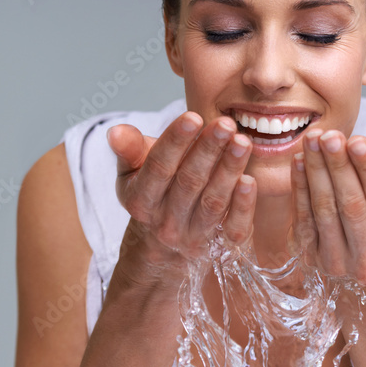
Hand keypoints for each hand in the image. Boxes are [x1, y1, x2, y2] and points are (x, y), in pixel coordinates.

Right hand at [106, 112, 255, 280]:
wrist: (165, 249)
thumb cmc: (154, 194)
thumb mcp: (133, 173)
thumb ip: (128, 150)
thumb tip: (116, 132)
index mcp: (141, 200)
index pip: (159, 167)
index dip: (176, 141)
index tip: (193, 116)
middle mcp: (167, 222)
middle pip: (189, 182)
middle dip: (208, 150)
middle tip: (226, 124)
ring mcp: (194, 237)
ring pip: (213, 202)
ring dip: (229, 170)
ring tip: (242, 142)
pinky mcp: (221, 246)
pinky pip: (233, 228)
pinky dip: (242, 206)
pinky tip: (249, 181)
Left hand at [289, 129, 365, 286]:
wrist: (358, 253)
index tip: (357, 140)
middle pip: (352, 206)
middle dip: (339, 166)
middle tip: (329, 136)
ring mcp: (336, 263)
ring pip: (325, 210)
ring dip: (316, 171)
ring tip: (312, 140)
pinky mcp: (310, 258)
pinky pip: (303, 218)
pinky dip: (299, 187)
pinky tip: (299, 161)